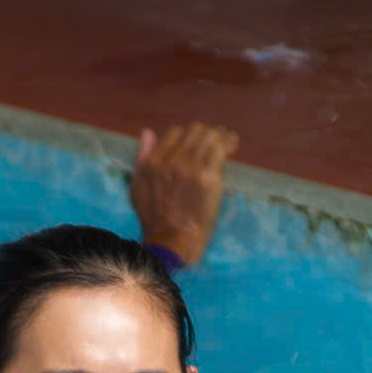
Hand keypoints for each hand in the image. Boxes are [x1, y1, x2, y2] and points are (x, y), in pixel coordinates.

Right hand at [130, 122, 237, 268]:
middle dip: (207, 132)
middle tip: (218, 138)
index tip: (198, 140)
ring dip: (221, 136)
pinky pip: (220, 149)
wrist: (173, 241)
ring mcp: (190, 168)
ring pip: (209, 137)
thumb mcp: (138, 187)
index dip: (188, 134)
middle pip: (194, 131)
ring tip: (230, 140)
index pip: (174, 133)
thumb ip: (142, 158)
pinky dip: (228, 143)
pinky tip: (233, 145)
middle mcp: (171, 161)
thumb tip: (148, 133)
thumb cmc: (155, 220)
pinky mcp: (208, 177)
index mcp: (153, 162)